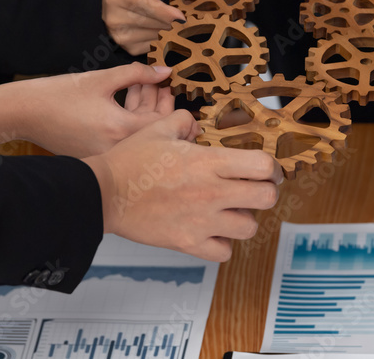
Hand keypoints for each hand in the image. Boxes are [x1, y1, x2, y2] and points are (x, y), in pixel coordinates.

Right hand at [0, 63, 174, 155]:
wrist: (24, 112)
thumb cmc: (61, 94)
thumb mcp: (102, 78)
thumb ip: (137, 74)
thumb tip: (165, 72)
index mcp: (121, 129)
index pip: (162, 123)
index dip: (170, 103)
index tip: (170, 86)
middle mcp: (116, 149)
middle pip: (151, 131)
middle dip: (158, 106)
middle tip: (159, 84)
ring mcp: (105, 155)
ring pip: (136, 134)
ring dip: (142, 111)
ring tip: (140, 84)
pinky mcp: (95, 155)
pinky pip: (121, 139)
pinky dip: (126, 120)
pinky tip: (124, 98)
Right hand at [83, 111, 281, 261]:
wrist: (103, 193)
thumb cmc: (130, 160)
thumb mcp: (159, 128)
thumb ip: (185, 122)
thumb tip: (197, 127)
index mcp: (207, 162)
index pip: (262, 166)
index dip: (270, 167)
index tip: (266, 170)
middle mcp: (211, 193)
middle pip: (266, 199)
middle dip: (265, 192)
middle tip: (255, 189)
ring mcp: (201, 222)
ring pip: (249, 228)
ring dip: (244, 218)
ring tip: (229, 210)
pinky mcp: (187, 243)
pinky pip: (224, 252)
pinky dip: (222, 243)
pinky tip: (212, 230)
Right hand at [102, 0, 189, 54]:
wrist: (112, 0)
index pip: (146, 5)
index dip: (167, 12)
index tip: (184, 16)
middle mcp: (114, 18)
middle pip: (154, 23)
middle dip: (176, 22)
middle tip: (196, 20)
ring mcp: (120, 36)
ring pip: (157, 36)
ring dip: (174, 32)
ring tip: (186, 25)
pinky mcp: (128, 48)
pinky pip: (155, 45)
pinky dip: (167, 39)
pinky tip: (173, 33)